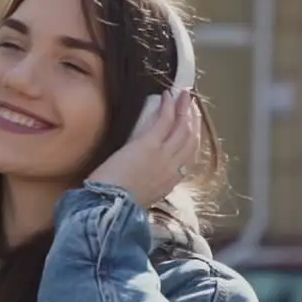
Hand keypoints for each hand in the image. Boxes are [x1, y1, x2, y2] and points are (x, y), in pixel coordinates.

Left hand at [88, 90, 200, 207]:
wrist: (109, 207)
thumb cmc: (115, 204)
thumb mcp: (141, 195)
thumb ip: (150, 183)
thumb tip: (146, 173)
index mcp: (170, 182)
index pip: (189, 157)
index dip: (192, 139)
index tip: (192, 126)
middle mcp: (173, 168)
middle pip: (190, 139)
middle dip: (193, 120)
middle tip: (192, 105)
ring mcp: (164, 156)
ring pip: (182, 128)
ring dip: (184, 108)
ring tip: (184, 94)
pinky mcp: (150, 145)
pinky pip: (165, 121)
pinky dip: (168, 106)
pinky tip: (168, 95)